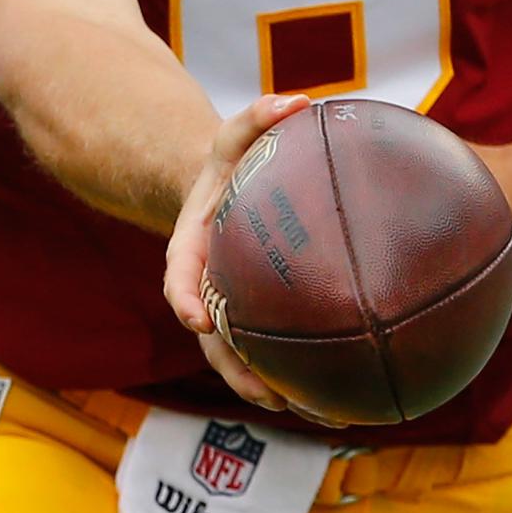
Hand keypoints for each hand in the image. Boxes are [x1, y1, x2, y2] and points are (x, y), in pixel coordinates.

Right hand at [164, 92, 316, 412]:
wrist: (225, 192)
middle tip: (266, 394)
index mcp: (192, 248)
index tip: (197, 318)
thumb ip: (259, 115)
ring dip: (266, 387)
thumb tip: (297, 101)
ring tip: (305, 411)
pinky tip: (331, 396)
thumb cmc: (233, 164)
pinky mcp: (253, 320)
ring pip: (239, 358)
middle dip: (235, 370)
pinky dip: (291, 376)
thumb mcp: (236, 135)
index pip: (180, 278)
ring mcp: (228, 308)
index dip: (186, 299)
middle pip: (212, 339)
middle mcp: (206, 288)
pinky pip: (267, 353)